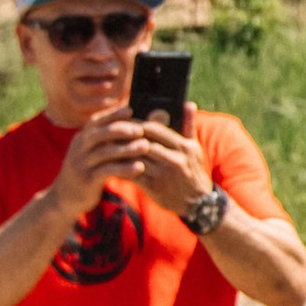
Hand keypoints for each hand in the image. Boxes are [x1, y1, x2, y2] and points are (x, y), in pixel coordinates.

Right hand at [51, 109, 146, 216]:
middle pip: (99, 134)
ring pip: (104, 153)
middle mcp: (78, 149)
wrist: (63, 197)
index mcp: (80, 139)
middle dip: (121, 129)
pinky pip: (107, 172)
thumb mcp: (90, 152)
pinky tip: (139, 167)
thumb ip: (104, 140)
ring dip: (126, 149)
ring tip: (145, 146)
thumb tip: (127, 122)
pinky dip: (124, 168)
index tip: (130, 111)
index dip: (111, 115)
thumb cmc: (85, 171)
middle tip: (140, 130)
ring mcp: (81, 165)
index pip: (95, 121)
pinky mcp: (87, 181)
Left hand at [112, 102, 214, 220]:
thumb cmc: (193, 170)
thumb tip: (188, 103)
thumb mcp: (195, 147)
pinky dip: (121, 170)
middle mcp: (174, 160)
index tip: (125, 122)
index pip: (154, 129)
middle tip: (110, 133)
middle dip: (125, 137)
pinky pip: (133, 176)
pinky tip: (112, 166)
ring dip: (120, 153)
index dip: (136, 124)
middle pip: (142, 143)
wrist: (198, 202)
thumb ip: (188, 125)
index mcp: (183, 147)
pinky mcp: (154, 189)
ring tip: (107, 148)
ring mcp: (163, 175)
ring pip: (136, 159)